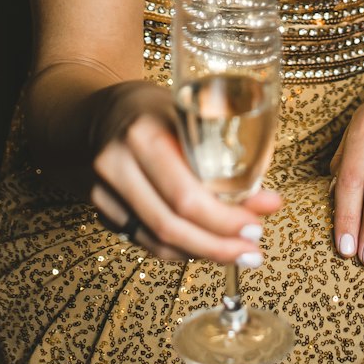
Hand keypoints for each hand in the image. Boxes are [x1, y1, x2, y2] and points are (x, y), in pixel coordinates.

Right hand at [87, 80, 282, 265]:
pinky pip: (144, 240)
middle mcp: (117, 165)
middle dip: (218, 246)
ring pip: (156, 241)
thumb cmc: (151, 109)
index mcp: (143, 134)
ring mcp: (103, 191)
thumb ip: (223, 154)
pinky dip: (178, 249)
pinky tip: (205, 248)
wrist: (96, 113)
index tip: (255, 227)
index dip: (223, 221)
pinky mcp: (100, 210)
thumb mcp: (187, 112)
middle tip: (252, 251)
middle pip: (170, 226)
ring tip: (237, 254)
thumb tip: (268, 201)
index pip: (186, 196)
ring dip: (202, 254)